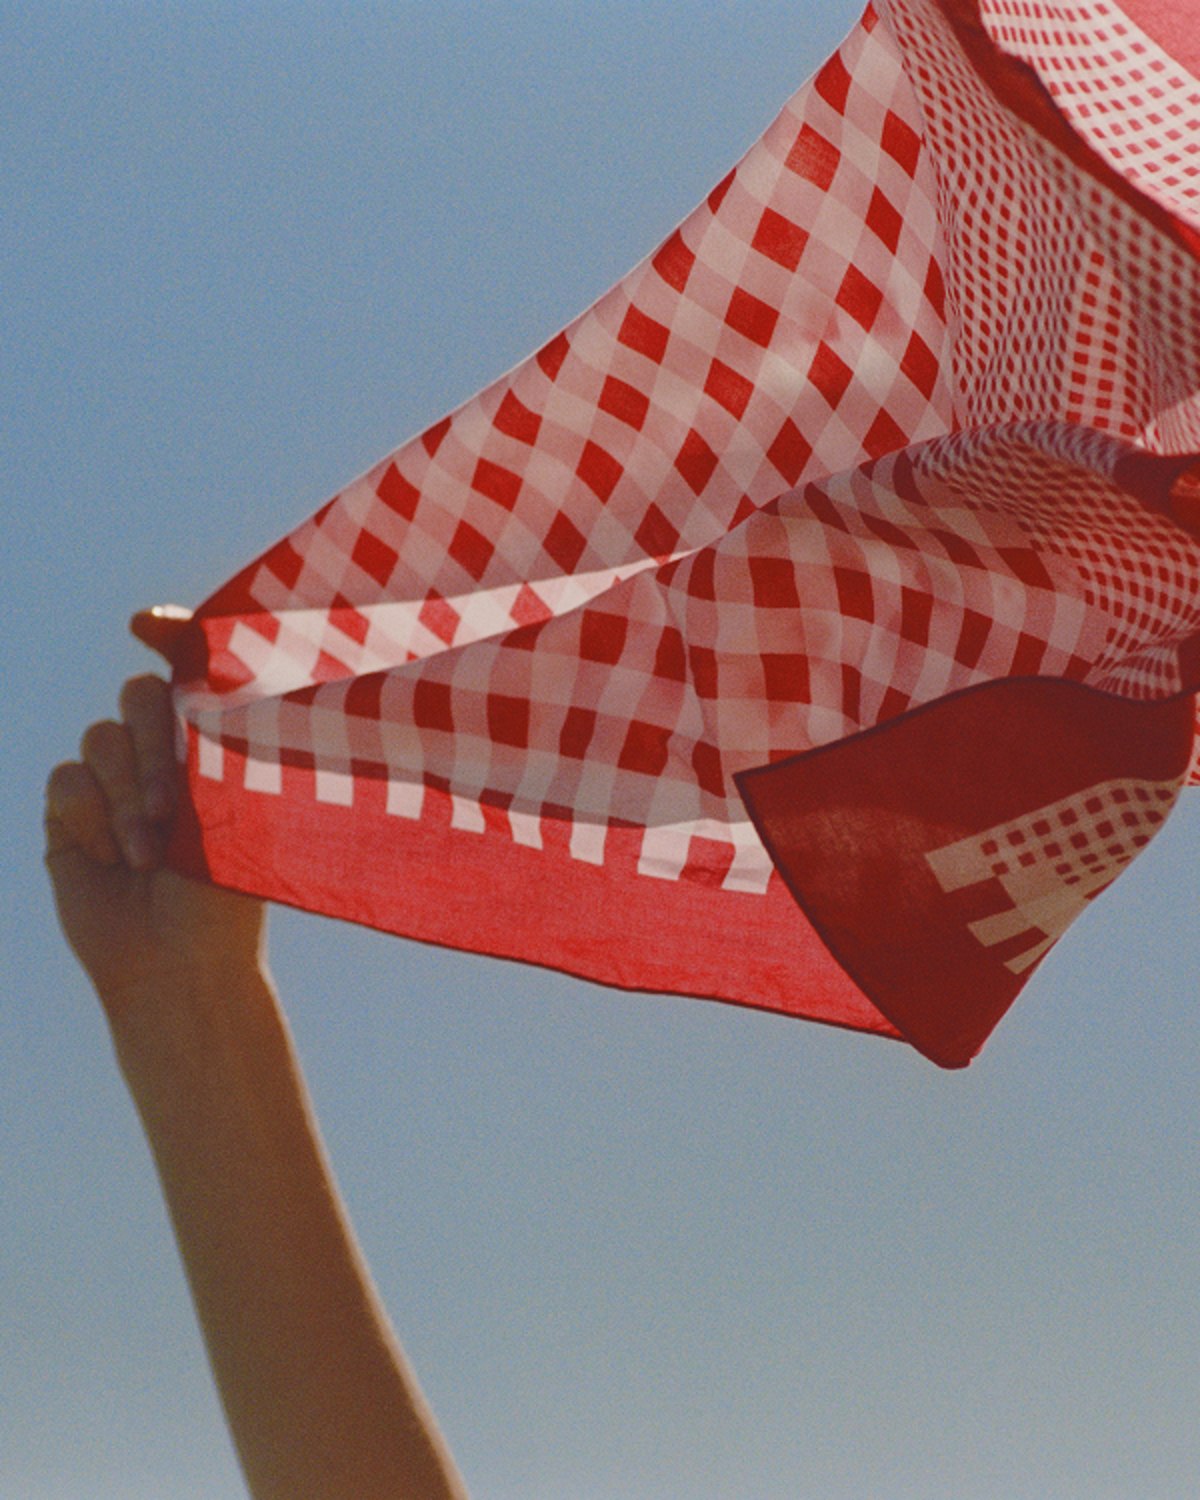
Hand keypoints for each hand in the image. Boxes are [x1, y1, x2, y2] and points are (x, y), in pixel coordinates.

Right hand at [44, 610, 265, 1024]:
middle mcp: (164, 755)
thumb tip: (188, 663)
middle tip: (173, 807)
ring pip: (101, 736)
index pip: (192, 670)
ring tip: (149, 855)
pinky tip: (113, 859)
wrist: (180, 962)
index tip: (147, 627)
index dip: (171, 635)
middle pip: (140, 694)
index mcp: (217, 746)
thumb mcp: (232, 804)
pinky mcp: (71, 814)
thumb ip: (214, 732)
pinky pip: (66, 779)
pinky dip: (92, 816)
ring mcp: (114, 782)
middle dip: (153, 744)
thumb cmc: (226, 889)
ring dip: (127, 796)